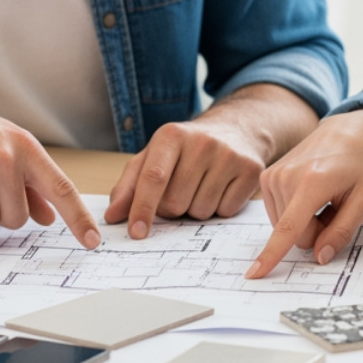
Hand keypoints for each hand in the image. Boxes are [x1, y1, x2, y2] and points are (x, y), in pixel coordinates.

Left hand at [103, 114, 268, 238]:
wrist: (236, 129)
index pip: (153, 178)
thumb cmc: (187, 149)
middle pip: (176, 203)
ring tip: (201, 186)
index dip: (142, 209)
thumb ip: (129, 185)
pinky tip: (220, 188)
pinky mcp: (251, 170)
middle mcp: (201, 142)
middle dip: (172, 209)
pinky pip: (225, 212)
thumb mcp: (154, 156)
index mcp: (171, 135)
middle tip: (179, 192)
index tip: (136, 233)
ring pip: (200, 211)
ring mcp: (229, 155)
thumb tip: (112, 216)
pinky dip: (219, 208)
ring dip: (195, 209)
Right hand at [247, 110, 362, 278]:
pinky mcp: (265, 177)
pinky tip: (309, 195)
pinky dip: (294, 213)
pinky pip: (278, 215)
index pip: (289, 228)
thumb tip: (319, 257)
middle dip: (315, 231)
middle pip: (294, 235)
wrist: (345, 133)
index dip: (272, 255)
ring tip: (322, 198)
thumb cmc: (359, 165)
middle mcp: (285, 177)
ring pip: (284, 228)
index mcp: (312, 182)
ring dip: (305, 222)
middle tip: (333, 208)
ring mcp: (272, 175)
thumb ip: (342, 232)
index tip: (255, 273)